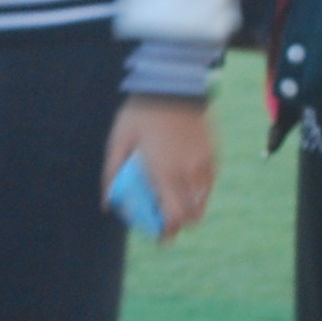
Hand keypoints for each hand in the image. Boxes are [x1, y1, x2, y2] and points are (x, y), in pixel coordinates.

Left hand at [103, 96, 216, 240]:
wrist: (173, 83)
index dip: (169, 232)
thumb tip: (106, 204)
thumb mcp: (118, 141)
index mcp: (165, 172)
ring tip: (175, 198)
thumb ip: (112, 174)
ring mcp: (205, 161)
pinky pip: (210, 180)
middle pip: (193, 214)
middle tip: (166, 220)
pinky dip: (200, 187)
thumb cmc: (140, 112)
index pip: (175, 216)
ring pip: (204, 198)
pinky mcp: (214, 152)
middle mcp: (189, 171)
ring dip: (191, 205)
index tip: (161, 238)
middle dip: (180, 222)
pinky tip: (185, 177)